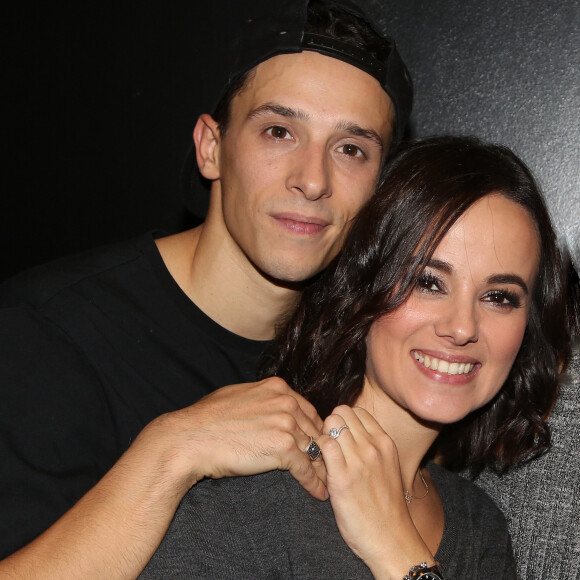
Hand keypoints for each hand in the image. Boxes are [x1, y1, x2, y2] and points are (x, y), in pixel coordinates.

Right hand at [148, 377, 327, 499]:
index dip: (313, 429)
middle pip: (314, 429)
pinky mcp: (284, 448)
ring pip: (314, 449)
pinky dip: (313, 483)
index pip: (307, 410)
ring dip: (321, 467)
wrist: (191, 438)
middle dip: (321, 449)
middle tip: (328, 465)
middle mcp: (286, 402)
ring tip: (328, 481)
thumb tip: (269, 404)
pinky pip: (306, 468)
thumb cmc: (207, 418)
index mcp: (277, 388)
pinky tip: (318, 492)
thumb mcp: (239, 395)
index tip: (317, 443)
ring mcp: (286, 424)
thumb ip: (262, 399)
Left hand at [317, 406, 432, 576]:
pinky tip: (321, 467)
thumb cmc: (386, 506)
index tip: (339, 436)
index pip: (357, 410)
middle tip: (329, 445)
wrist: (391, 539)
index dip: (343, 420)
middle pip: (342, 412)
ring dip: (323, 436)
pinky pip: (324, 445)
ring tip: (324, 457)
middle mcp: (373, 446)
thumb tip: (351, 432)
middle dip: (331, 424)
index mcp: (385, 442)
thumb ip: (372, 446)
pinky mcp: (342, 477)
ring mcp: (358, 460)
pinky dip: (317, 450)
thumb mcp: (388, 467)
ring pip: (331, 423)